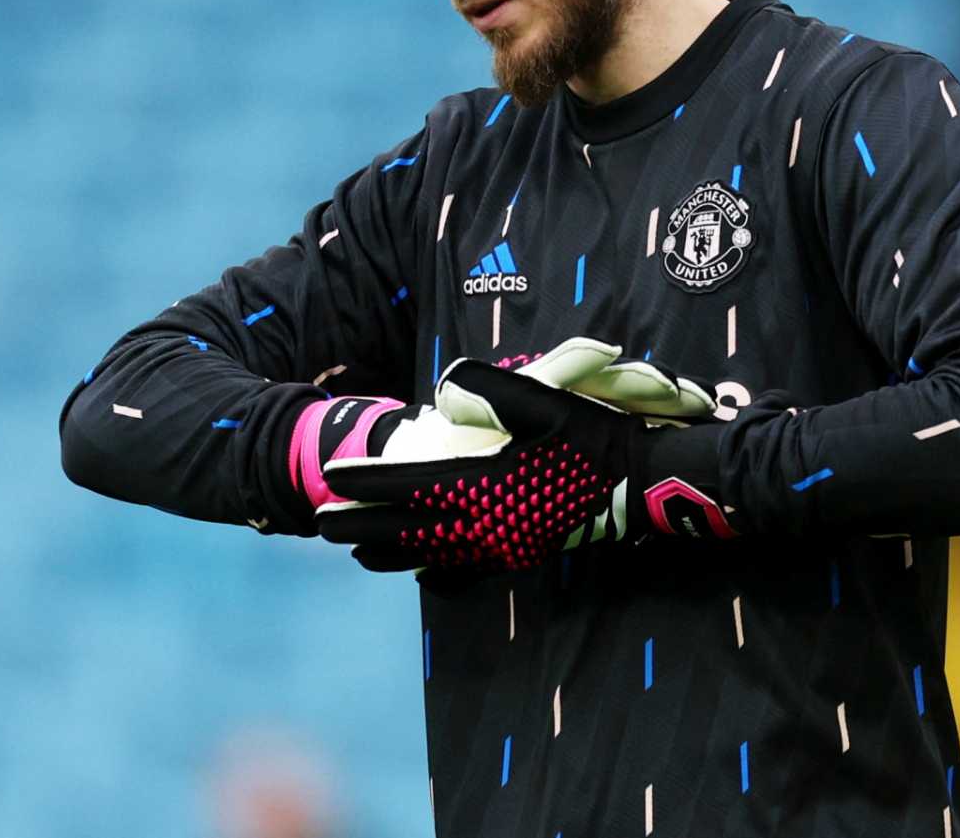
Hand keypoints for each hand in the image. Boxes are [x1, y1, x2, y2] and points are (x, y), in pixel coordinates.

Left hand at [315, 343, 735, 572]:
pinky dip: (433, 570)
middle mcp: (483, 522)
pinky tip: (419, 573)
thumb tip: (441, 386)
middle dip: (360, 527)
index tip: (329, 479)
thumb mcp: (543, 401)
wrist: (640, 484)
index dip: (365, 484)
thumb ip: (489, 390)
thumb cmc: (592, 437)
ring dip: (388, 552)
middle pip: (406, 529)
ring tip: (354, 552)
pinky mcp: (519, 554)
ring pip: (429, 555)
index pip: (407, 486)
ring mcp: (501, 545)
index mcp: (482, 483)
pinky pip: (464, 569)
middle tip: (320, 524)